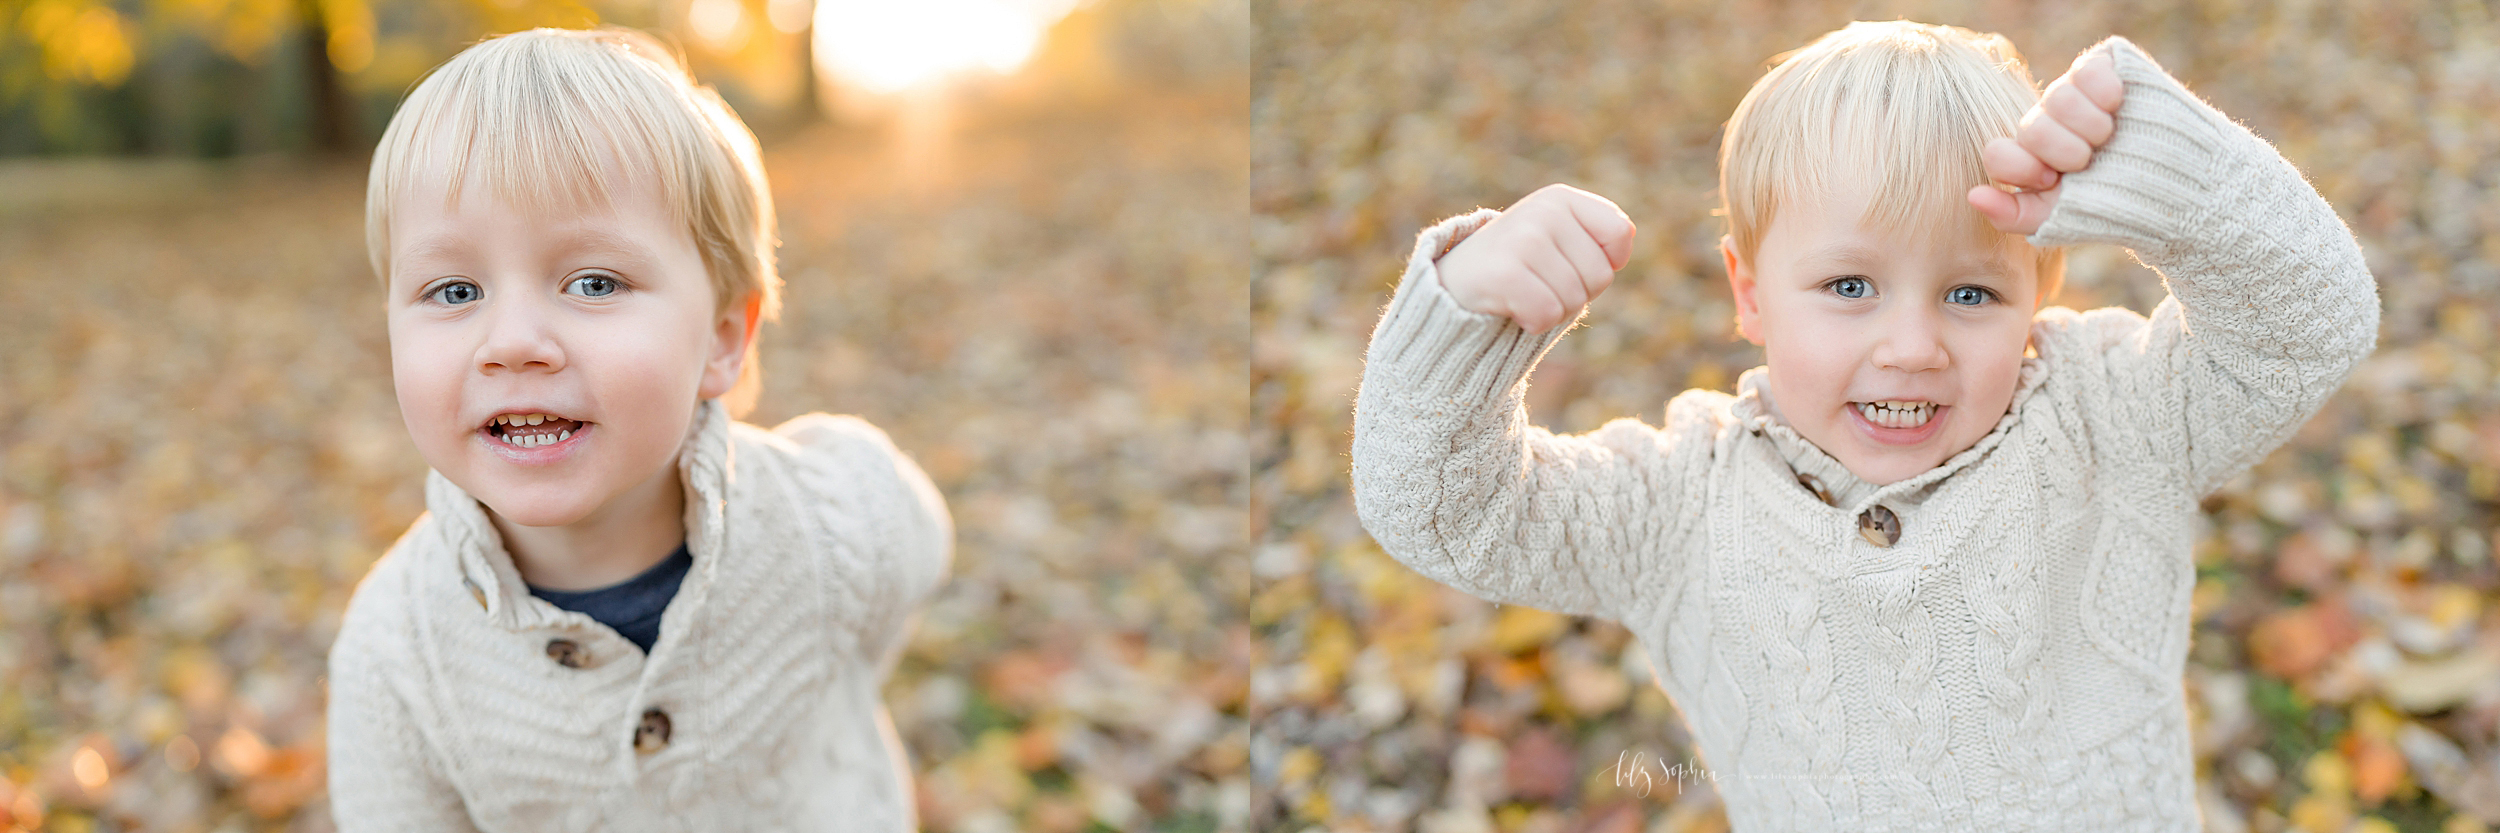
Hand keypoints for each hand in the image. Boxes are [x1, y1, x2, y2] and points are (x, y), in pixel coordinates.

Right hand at [1437, 184, 1635, 333]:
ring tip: (1524, 293)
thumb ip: (1597, 234)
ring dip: (1553, 310)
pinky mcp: (1506, 272)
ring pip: (1575, 300)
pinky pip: (1549, 314)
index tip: (1571, 263)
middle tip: (1538, 282)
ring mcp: (1524, 239)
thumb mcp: (1558, 237)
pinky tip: (1512, 307)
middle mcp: (1544, 211)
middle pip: (1600, 276)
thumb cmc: (1517, 267)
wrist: (1452, 286)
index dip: (1605, 262)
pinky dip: (1534, 323)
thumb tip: (1626, 236)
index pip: (1619, 235)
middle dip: (1575, 292)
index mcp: (1561, 198)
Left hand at [1968, 45, 2125, 234]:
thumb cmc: (2119, 205)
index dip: (2023, 167)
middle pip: (2032, 128)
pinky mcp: (2104, 70)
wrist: (2181, 187)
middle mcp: (2049, 123)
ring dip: (2089, 127)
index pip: (1998, 153)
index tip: (2054, 181)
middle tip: (2089, 162)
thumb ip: (2013, 215)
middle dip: (2065, 152)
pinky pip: (2087, 68)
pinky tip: (2120, 106)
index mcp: (2032, 158)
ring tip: (2110, 138)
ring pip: (2058, 97)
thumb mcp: (2063, 219)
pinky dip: (2105, 92)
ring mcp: (2075, 95)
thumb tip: (1973, 195)